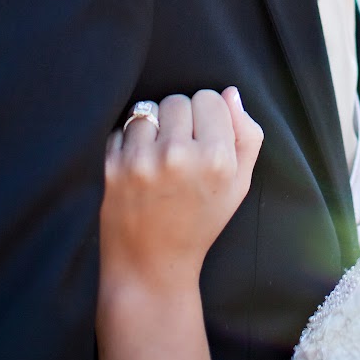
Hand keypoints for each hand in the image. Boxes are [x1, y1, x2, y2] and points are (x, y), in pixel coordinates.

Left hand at [99, 88, 263, 297]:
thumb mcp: (239, 185)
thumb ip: (247, 135)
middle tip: (180, 152)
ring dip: (152, 128)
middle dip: (180, 120)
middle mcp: (179, 155)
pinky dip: (128, 142)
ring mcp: (142, 160)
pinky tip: (137, 167)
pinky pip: (122, 128)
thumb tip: (231, 93)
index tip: (203, 141)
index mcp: (217, 158)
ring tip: (157, 158)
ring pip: (148, 109)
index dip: (207, 118)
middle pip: (179, 99)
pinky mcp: (113, 167)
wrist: (151, 266)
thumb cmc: (199, 222)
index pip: (211, 98)